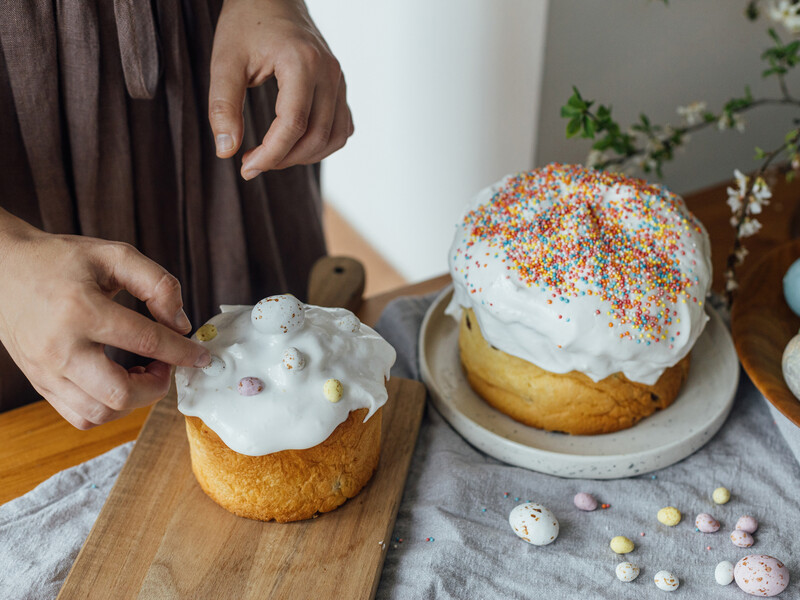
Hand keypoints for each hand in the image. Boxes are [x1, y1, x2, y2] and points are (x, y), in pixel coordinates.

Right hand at [0, 213, 210, 428]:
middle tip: (166, 364)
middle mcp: (61, 348)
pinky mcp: (41, 384)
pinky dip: (109, 409)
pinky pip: (81, 417)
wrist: (1, 270)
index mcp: (82, 310)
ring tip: (143, 371)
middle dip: (158, 385)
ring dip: (135, 400)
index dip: (183, 352)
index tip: (202, 356)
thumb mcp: (114, 254)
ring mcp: (47, 371)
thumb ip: (157, 284)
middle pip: (121, 393)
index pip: (146, 342)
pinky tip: (119, 383)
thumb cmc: (61, 260)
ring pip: (101, 413)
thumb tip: (182, 324)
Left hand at [208, 0, 352, 178]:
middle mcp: (328, 72)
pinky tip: (294, 145)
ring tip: (272, 156)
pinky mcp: (340, 86)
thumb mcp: (224, 61)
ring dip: (304, 156)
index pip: (293, 125)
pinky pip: (342, 128)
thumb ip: (223, 106)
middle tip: (252, 164)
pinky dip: (322, 144)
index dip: (270, 155)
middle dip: (284, 159)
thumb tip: (226, 152)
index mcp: (302, 62)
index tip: (245, 167)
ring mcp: (339, 80)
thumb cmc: (246, 24)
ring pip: (334, 137)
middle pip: (316, 136)